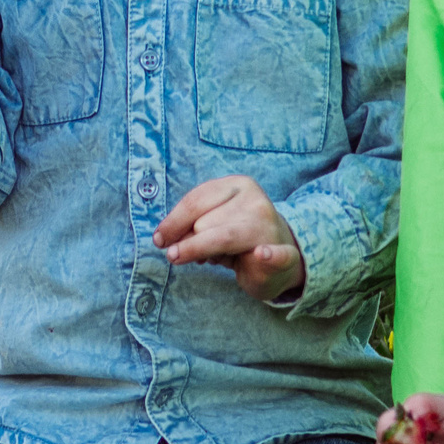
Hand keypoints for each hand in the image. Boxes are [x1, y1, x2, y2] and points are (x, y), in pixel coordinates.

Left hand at [153, 176, 303, 302]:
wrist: (281, 258)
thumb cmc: (238, 237)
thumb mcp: (212, 222)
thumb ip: (190, 226)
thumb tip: (166, 241)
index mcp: (237, 184)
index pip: (195, 201)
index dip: (173, 223)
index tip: (159, 240)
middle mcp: (255, 200)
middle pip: (203, 223)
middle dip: (192, 242)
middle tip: (198, 253)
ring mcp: (270, 226)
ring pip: (222, 239)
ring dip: (208, 254)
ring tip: (213, 258)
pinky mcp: (284, 254)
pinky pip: (275, 255)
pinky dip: (268, 256)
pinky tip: (261, 254)